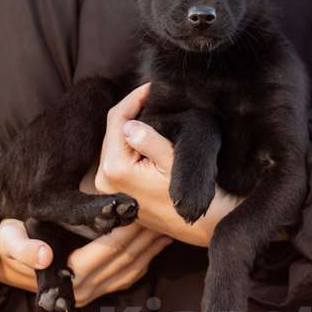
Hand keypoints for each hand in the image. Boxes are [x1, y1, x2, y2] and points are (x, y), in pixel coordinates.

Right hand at [0, 218, 170, 306]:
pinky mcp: (103, 289)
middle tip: (163, 209)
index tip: (143, 208)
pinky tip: (159, 238)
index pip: (107, 250)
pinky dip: (148, 256)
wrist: (6, 262)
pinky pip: (133, 274)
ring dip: (152, 245)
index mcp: (66, 277)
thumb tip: (44, 257)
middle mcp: (84, 290)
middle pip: (126, 258)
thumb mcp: (8, 241)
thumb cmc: (10, 242)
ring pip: (134, 267)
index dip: (127, 230)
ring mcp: (96, 292)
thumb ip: (21, 248)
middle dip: (146, 234)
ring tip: (168, 220)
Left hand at [95, 83, 243, 246]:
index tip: (152, 85)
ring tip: (155, 110)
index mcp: (115, 169)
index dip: (134, 98)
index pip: (116, 120)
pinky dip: (133, 143)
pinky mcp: (119, 192)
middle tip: (155, 94)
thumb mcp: (175, 162)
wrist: (206, 226)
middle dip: (132, 110)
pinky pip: (120, 157)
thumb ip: (149, 140)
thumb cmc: (195, 195)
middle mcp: (105, 180)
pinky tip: (152, 133)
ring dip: (133, 125)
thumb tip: (130, 123)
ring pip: (116, 143)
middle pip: (113, 130)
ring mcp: (110, 188)